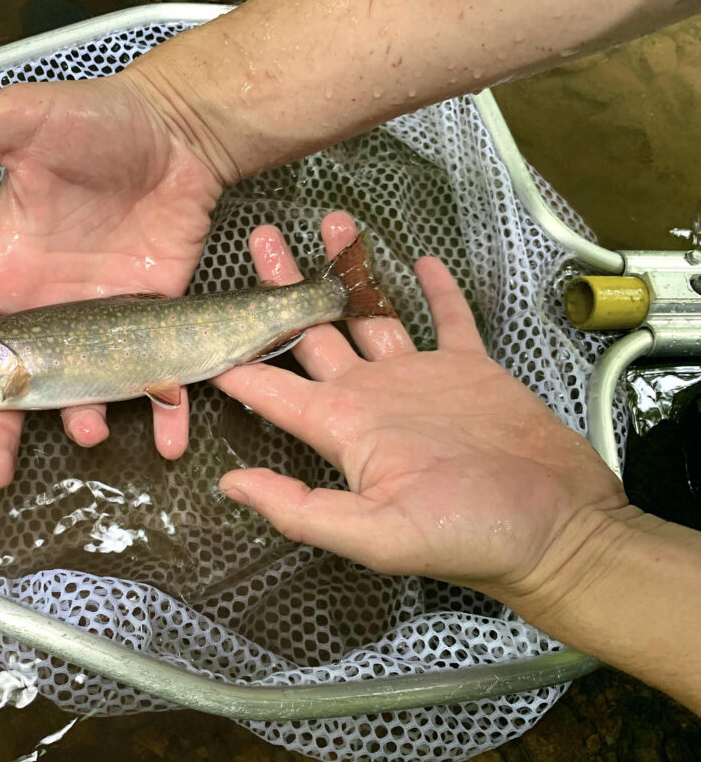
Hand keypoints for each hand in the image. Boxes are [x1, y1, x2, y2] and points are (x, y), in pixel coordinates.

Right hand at [0, 75, 222, 487]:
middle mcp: (48, 307)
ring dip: (78, 421)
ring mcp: (101, 321)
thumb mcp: (19, 124)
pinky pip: (156, 379)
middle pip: (11, 384)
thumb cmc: (98, 122)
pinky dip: (164, 412)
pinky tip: (169, 438)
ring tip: (83, 434)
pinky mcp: (154, 324)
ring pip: (80, 391)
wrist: (179, 131)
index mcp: (7, 270)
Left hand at [214, 212, 628, 603]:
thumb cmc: (470, 537)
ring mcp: (419, 380)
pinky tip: (419, 261)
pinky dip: (434, 290)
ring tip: (330, 224)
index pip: (272, 386)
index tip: (205, 314)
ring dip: (351, 271)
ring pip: (373, 313)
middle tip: (261, 239)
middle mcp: (370, 397)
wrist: (557, 530)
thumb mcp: (376, 534)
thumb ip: (300, 509)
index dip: (236, 353)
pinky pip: (447, 318)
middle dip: (284, 287)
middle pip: (312, 332)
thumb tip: (229, 487)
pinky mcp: (470, 369)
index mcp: (342, 428)